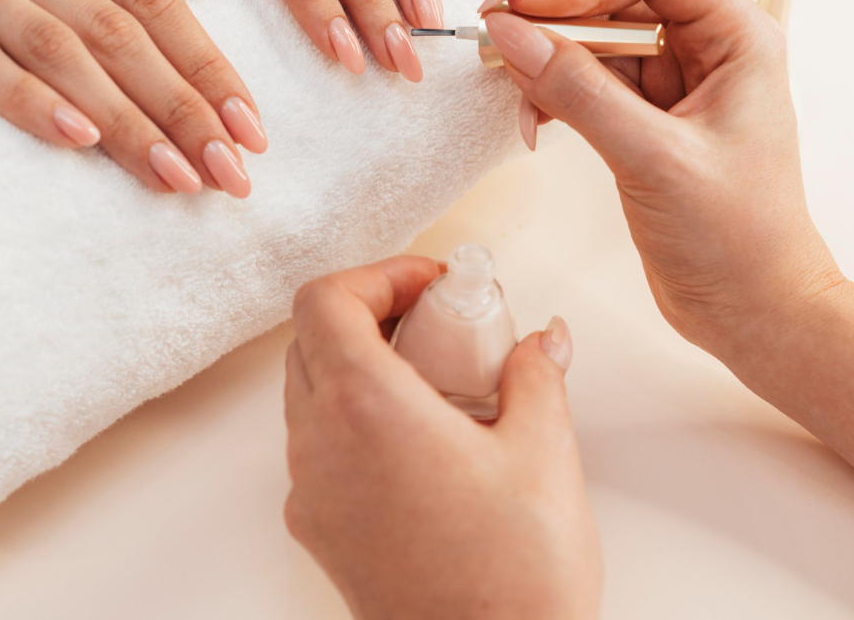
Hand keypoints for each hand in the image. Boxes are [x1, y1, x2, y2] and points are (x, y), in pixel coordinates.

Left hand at [285, 257, 600, 619]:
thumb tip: (540, 341)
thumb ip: (536, 375)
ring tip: (441, 383)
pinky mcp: (320, 531)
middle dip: (372, 315)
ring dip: (362, 367)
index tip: (431, 286)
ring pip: (310, 393)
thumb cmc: (514, 578)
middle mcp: (320, 445)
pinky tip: (426, 443)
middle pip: (312, 340)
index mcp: (365, 408)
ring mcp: (312, 492)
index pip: (324, 300)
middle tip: (440, 324)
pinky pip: (320, 449)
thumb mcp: (543, 453)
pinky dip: (356, 422)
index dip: (377, 275)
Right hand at [479, 0, 843, 348]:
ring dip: (546, 58)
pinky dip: (552, 92)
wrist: (754, 312)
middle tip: (496, 41)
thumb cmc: (737, 240)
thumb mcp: (653, 159)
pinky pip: (586, 80)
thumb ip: (579, 91)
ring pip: (593, 37)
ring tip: (514, 94)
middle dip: (554, 16)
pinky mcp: (645, 118)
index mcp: (737, 36)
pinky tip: (532, 123)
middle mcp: (708, 47)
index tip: (530, 15)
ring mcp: (674, 83)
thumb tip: (512, 34)